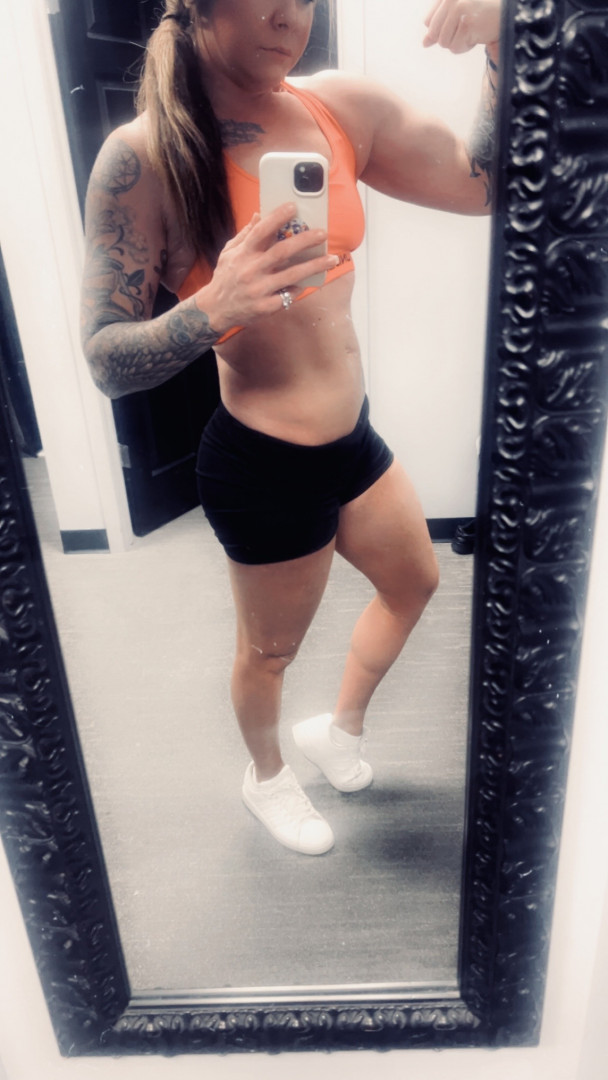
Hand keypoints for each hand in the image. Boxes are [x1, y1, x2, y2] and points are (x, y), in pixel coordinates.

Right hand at [197, 203, 337, 332]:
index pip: (261, 232)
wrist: (215, 310)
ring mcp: (259, 290)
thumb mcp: (229, 253)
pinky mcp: (265, 307)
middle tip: (323, 233)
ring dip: (314, 266)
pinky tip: (314, 281)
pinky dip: (301, 288)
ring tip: (332, 259)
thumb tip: (260, 214)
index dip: (276, 217)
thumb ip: (246, 234)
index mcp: (243, 254)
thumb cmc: (225, 278)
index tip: (293, 206)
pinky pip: (288, 295)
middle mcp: (251, 271)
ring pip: (292, 275)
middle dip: (304, 241)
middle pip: (282, 252)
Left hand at [422, 0, 500, 53]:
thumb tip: (424, 43)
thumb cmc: (481, 13)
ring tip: (472, 31)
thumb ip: (440, 27)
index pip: (428, 22)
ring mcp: (459, 10)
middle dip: (449, 37)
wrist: (507, 13)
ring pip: (444, 42)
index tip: (458, 24)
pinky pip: (456, 47)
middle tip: (466, 29)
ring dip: (458, 43)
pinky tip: (477, 36)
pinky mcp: (467, 24)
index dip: (440, 30)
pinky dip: (466, 47)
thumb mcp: (457, 15)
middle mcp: (451, 0)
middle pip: (434, 34)